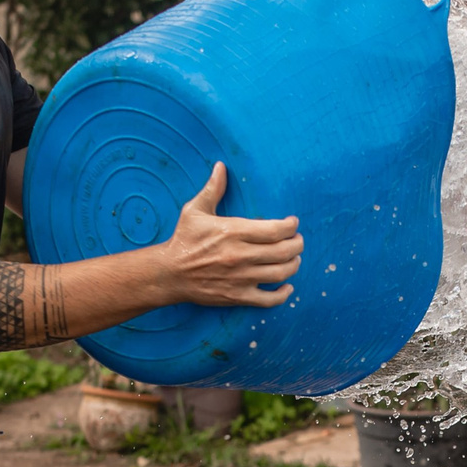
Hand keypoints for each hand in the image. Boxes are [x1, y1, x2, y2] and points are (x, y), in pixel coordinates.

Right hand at [159, 164, 299, 306]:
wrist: (169, 273)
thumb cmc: (183, 240)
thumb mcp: (195, 211)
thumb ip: (212, 189)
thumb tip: (221, 166)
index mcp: (233, 232)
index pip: (276, 230)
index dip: (291, 226)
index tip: (293, 223)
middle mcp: (240, 255)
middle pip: (284, 251)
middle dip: (297, 244)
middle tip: (298, 240)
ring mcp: (240, 278)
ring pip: (281, 273)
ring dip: (294, 265)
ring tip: (294, 259)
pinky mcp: (238, 296)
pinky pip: (269, 300)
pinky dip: (283, 295)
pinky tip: (287, 287)